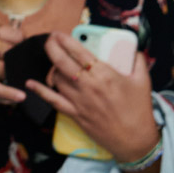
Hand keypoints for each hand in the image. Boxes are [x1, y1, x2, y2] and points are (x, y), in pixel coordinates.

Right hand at [0, 22, 26, 102]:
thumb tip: (0, 43)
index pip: (12, 33)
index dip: (22, 42)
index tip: (23, 49)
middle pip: (12, 52)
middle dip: (19, 60)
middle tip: (23, 66)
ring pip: (5, 69)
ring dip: (12, 75)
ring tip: (20, 80)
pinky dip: (9, 93)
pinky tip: (19, 97)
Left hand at [27, 33, 159, 163]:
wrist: (133, 139)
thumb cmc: (139, 109)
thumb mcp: (143, 80)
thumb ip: (136, 60)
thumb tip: (131, 48)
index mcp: (105, 74)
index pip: (79, 52)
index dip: (65, 41)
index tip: (59, 34)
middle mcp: (88, 86)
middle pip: (62, 63)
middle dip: (52, 48)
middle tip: (49, 40)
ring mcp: (79, 101)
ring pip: (56, 79)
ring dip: (53, 68)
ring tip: (56, 62)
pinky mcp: (74, 114)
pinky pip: (53, 100)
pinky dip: (40, 91)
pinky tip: (30, 84)